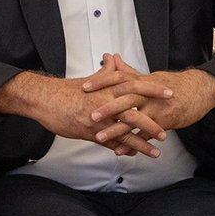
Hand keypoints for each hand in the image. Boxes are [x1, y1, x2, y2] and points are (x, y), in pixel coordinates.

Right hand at [0, 66, 174, 157]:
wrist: (44, 100)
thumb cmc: (67, 90)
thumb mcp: (90, 80)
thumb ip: (106, 73)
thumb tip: (114, 60)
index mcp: (108, 88)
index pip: (136, 86)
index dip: (153, 90)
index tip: (170, 93)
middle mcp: (105, 103)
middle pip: (134, 112)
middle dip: (152, 121)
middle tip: (168, 128)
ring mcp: (98, 120)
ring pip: (124, 132)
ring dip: (141, 142)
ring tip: (157, 151)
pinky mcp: (90, 132)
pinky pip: (110, 143)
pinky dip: (122, 149)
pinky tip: (133, 155)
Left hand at [85, 54, 214, 153]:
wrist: (201, 90)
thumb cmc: (176, 84)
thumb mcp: (151, 76)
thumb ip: (129, 71)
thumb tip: (112, 59)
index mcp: (143, 81)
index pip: (119, 78)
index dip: (101, 82)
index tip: (84, 87)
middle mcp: (148, 94)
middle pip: (125, 99)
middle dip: (107, 108)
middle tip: (90, 116)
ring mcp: (157, 108)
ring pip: (134, 119)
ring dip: (116, 129)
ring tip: (100, 137)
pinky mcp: (165, 121)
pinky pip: (147, 134)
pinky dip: (134, 142)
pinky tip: (122, 150)